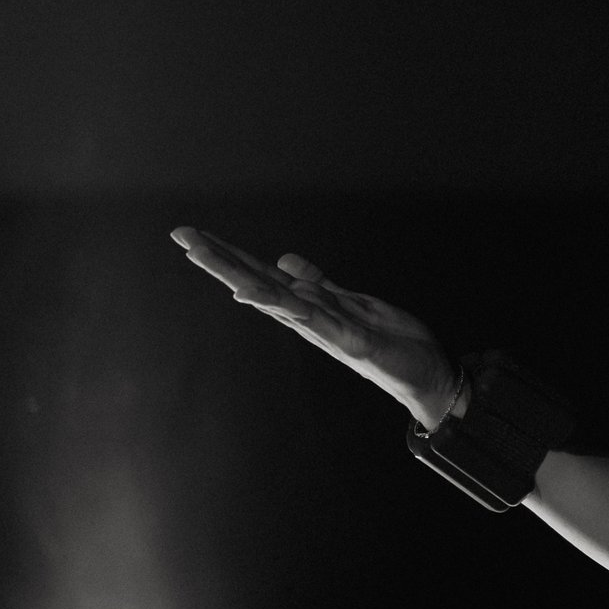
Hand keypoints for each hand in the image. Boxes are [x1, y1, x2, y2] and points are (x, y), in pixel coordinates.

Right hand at [171, 226, 460, 427]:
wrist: (425, 373)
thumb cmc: (390, 340)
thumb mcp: (353, 303)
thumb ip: (319, 283)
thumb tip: (285, 260)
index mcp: (309, 305)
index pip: (261, 275)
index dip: (229, 255)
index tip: (192, 235)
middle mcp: (308, 318)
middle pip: (256, 283)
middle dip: (219, 260)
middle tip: (182, 236)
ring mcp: (325, 329)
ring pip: (274, 298)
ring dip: (238, 276)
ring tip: (204, 256)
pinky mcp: (349, 340)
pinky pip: (312, 320)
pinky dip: (283, 306)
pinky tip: (254, 293)